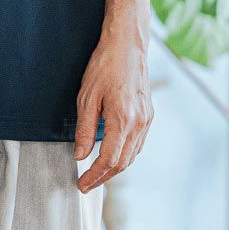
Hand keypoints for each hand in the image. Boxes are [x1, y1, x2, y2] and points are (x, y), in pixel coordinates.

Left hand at [73, 12, 153, 191]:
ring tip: (96, 174)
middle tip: (86, 184)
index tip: (81, 184)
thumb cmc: (105, 66)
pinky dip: (125, 155)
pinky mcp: (149, 115)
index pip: (109, 160)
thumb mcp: (86, 98)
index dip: (94, 176)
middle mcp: (139, 123)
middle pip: (122, 162)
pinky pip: (138, 144)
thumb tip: (80, 155)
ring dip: (114, 168)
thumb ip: (83, 130)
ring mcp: (147, 119)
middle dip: (104, 177)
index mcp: (123, 119)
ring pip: (132, 155)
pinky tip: (113, 156)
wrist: (128, 45)